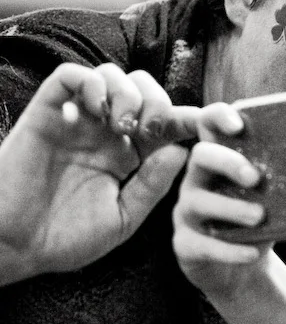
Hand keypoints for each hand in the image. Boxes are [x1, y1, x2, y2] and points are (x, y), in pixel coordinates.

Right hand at [0, 62, 198, 283]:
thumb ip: (152, 185)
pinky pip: (69, 77)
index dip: (197, 119)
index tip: (225, 124)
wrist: (15, 248)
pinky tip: (101, 111)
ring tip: (126, 125)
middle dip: (160, 101)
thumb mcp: (123, 217)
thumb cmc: (66, 239)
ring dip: (129, 92)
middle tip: (156, 130)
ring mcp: (76, 122)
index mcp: (128, 157)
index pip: (168, 126)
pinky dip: (92, 82)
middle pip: (143, 90)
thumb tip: (183, 150)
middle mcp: (104, 134)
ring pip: (110, 76)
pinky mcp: (45, 115)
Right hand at [172, 104, 271, 299]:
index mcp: (218, 161)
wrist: (244, 269)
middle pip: (201, 157)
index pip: (208, 125)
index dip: (217, 117)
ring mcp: (186, 213)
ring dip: (231, 208)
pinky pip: (202, 245)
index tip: (238, 123)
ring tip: (259, 217)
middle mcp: (197, 180)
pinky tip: (252, 253)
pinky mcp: (185, 245)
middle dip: (228, 163)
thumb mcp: (275, 196)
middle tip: (256, 178)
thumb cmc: (261, 221)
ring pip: (198, 203)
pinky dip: (229, 250)